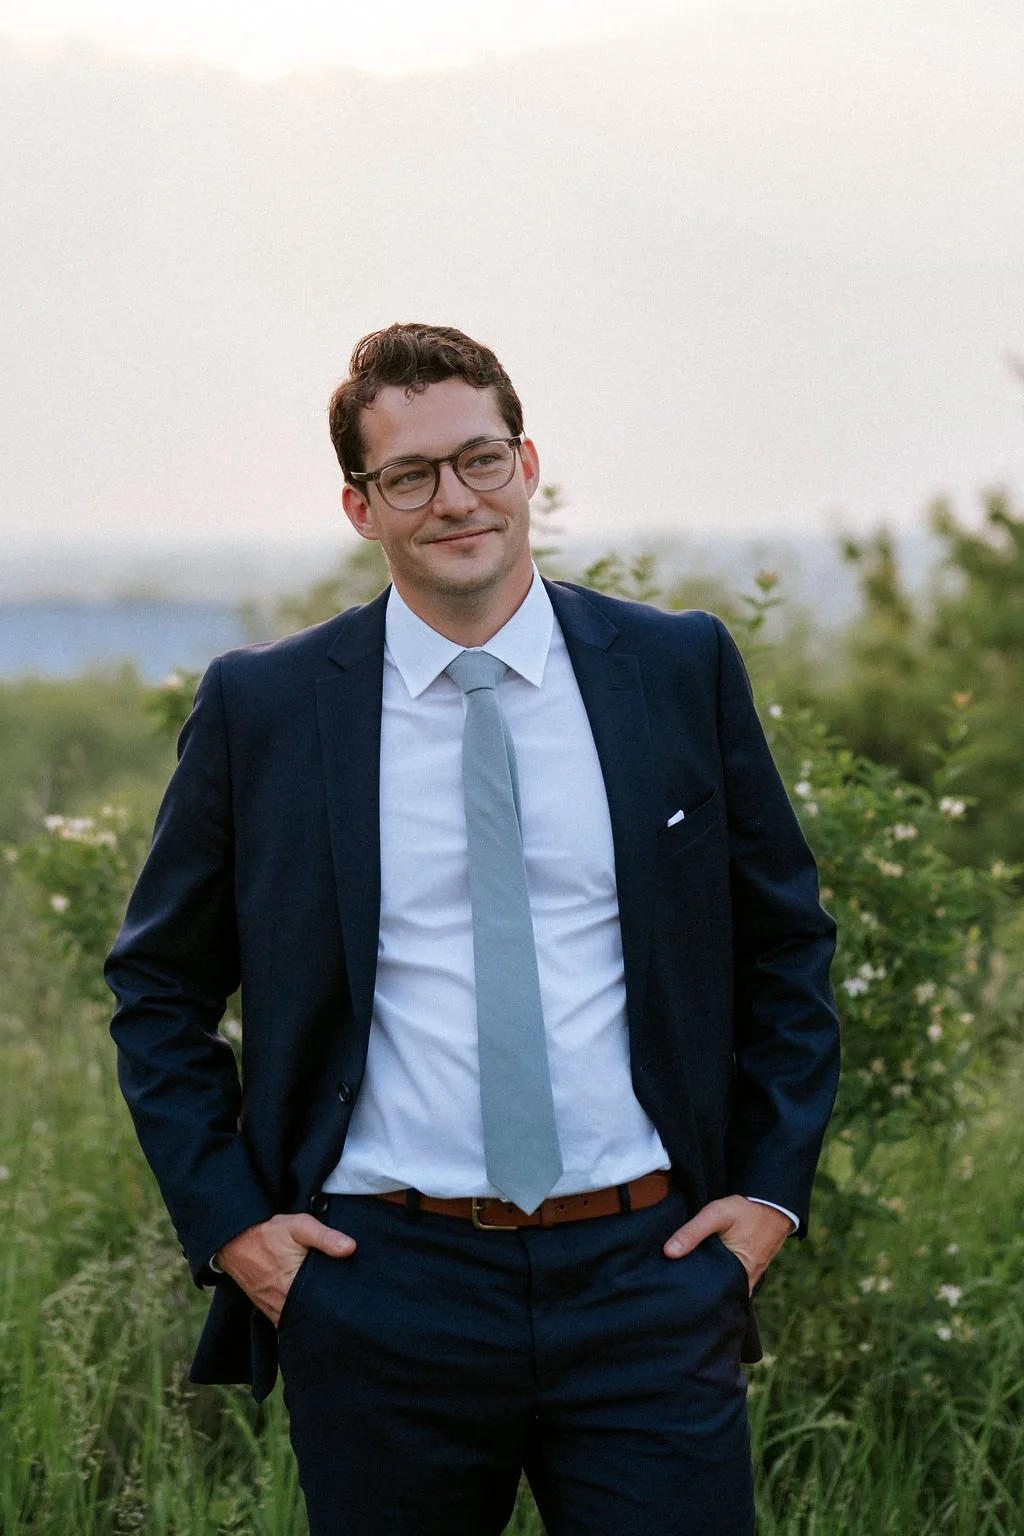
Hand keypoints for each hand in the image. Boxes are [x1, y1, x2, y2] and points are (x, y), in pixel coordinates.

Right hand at [216, 1213, 355, 1326]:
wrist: (234, 1241)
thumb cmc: (267, 1234)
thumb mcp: (299, 1226)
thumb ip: (325, 1237)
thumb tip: (351, 1248)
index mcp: (293, 1287)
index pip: (325, 1305)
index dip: (341, 1304)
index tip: (353, 1298)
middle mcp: (283, 1306)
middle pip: (314, 1318)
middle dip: (330, 1313)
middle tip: (347, 1303)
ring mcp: (274, 1312)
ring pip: (301, 1323)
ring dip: (315, 1317)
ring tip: (332, 1308)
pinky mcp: (269, 1312)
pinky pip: (289, 1322)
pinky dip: (300, 1319)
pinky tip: (312, 1310)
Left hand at [662, 1196, 792, 1293]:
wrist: (773, 1205)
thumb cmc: (746, 1211)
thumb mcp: (716, 1214)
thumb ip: (693, 1232)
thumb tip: (668, 1253)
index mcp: (739, 1274)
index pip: (713, 1296)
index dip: (695, 1297)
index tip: (677, 1295)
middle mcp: (747, 1282)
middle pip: (719, 1295)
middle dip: (702, 1295)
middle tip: (679, 1292)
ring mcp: (750, 1278)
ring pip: (726, 1289)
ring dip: (712, 1286)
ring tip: (689, 1285)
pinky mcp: (750, 1271)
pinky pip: (733, 1281)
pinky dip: (721, 1279)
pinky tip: (706, 1273)